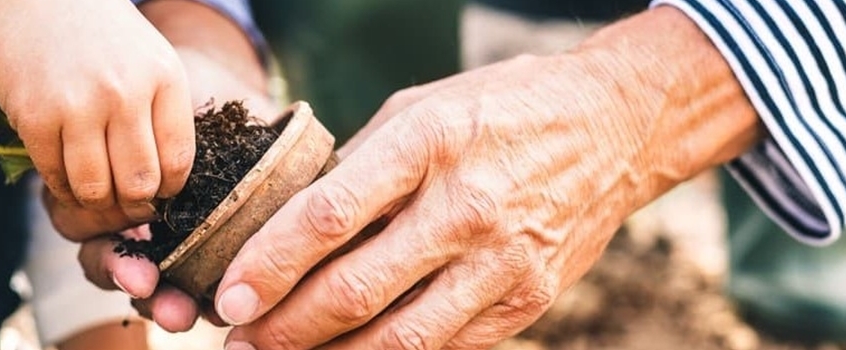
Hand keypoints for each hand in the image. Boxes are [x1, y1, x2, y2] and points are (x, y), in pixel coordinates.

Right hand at [0, 0, 195, 222]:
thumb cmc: (98, 36)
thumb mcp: (149, 59)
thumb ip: (163, 112)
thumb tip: (169, 182)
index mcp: (162, 77)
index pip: (178, 161)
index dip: (169, 189)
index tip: (158, 190)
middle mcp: (125, 92)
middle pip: (139, 184)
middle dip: (134, 205)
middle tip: (125, 203)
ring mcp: (78, 106)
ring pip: (95, 190)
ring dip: (95, 202)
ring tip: (94, 192)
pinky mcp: (36, 118)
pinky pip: (55, 178)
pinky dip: (62, 187)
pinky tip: (66, 176)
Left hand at [211, 7, 762, 348]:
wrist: (616, 125)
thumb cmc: (500, 109)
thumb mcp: (421, 108)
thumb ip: (358, 167)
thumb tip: (287, 225)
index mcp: (428, 144)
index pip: (330, 216)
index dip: (271, 264)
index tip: (229, 296)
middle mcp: (466, 206)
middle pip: (356, 289)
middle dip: (285, 327)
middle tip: (239, 342)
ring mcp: (502, 261)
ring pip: (400, 337)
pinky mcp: (528, 299)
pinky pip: (446, 348)